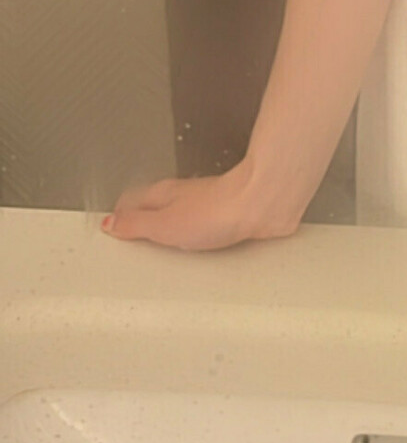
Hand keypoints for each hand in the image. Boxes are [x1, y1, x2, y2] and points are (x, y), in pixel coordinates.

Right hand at [101, 159, 301, 251]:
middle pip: (152, 209)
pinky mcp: (226, 218)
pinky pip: (201, 228)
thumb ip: (135, 225)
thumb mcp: (163, 225)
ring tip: (155, 244)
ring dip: (166, 230)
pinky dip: (191, 236)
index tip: (107, 229)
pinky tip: (193, 246)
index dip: (117, 217)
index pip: (129, 203)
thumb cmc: (218, 210)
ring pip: (177, 217)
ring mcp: (205, 206)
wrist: (261, 205)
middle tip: (127, 238)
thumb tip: (109, 223)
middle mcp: (182, 197)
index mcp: (162, 196)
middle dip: (140, 224)